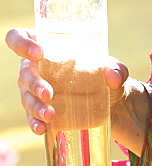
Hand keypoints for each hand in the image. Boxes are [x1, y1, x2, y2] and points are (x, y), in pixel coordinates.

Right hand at [5, 27, 128, 136]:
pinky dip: (34, 122)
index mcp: (48, 45)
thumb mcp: (115, 68)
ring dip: (35, 106)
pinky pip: (31, 116)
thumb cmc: (106, 73)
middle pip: (24, 71)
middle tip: (49, 94)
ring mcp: (35, 89)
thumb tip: (112, 77)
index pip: (20, 37)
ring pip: (26, 96)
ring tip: (50, 115)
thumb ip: (117, 70)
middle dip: (34, 83)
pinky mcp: (40, 109)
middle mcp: (36, 66)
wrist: (111, 101)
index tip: (39, 52)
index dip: (22, 42)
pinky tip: (41, 128)